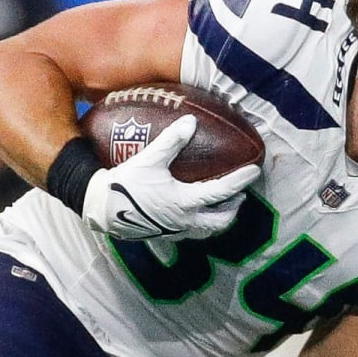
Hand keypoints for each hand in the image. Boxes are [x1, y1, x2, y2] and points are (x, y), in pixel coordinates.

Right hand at [82, 115, 259, 240]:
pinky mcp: (165, 235)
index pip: (221, 192)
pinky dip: (201, 224)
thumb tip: (191, 122)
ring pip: (208, 231)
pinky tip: (195, 213)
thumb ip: (171, 141)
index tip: (254, 171)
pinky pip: (191, 233)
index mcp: (185, 202)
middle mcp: (185, 220)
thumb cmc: (125, 183)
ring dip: (219, 219)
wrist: (103, 208)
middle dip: (234, 208)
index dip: (240, 181)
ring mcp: (176, 230)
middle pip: (221, 220)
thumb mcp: (149, 159)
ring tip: (223, 206)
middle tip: (240, 194)